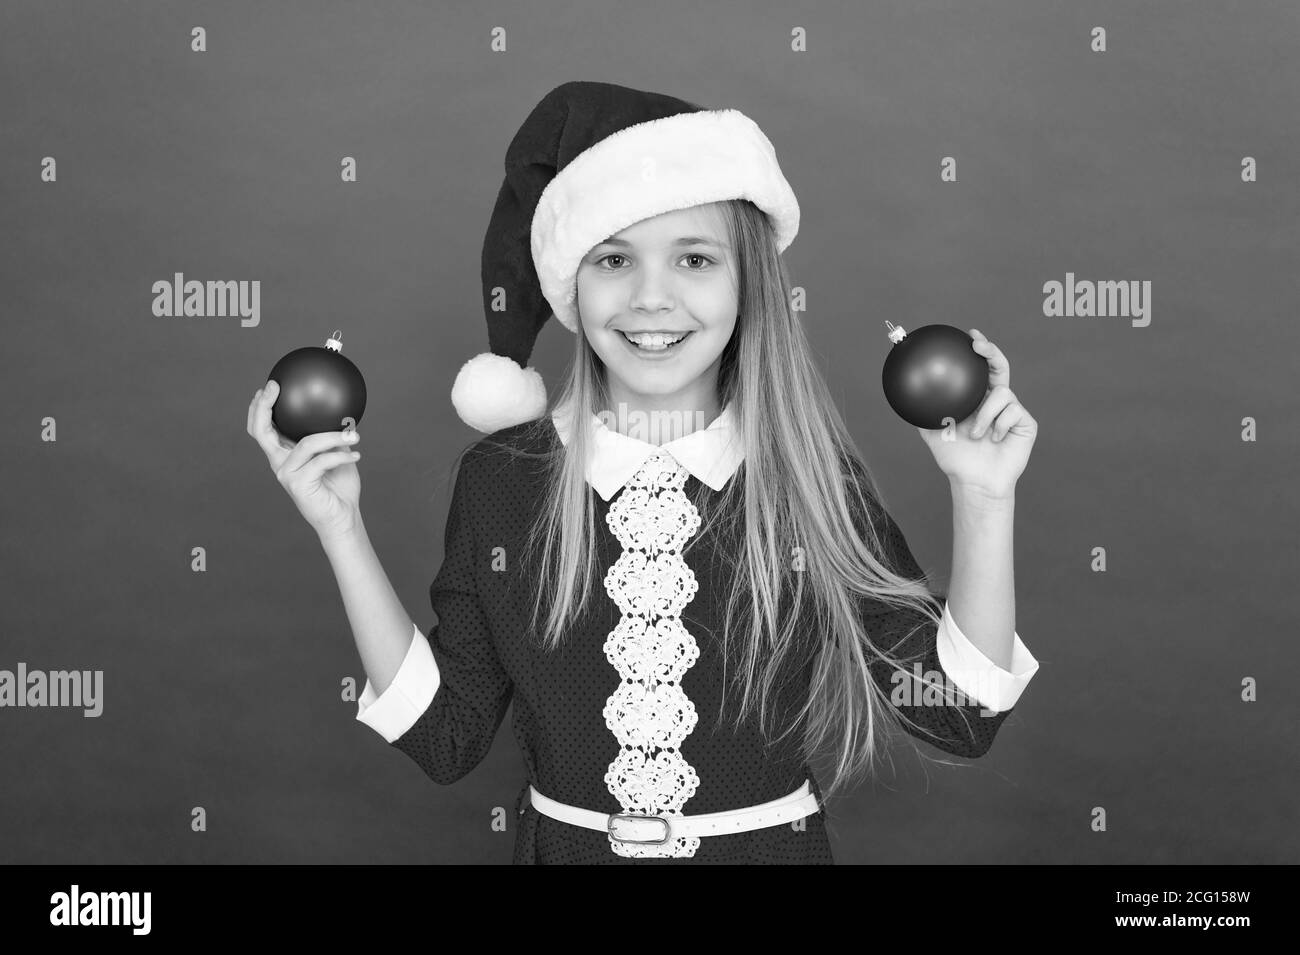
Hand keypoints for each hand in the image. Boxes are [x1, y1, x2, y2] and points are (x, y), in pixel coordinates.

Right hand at [246, 380, 363, 540]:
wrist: (342, 517)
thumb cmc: (339, 486)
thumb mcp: (336, 454)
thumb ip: (330, 436)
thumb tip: (342, 411)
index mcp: (284, 454)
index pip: (262, 429)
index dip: (259, 408)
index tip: (270, 385)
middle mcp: (279, 463)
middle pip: (261, 431)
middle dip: (263, 406)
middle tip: (275, 387)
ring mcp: (286, 474)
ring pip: (307, 443)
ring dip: (334, 436)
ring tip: (355, 434)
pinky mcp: (298, 484)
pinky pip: (322, 460)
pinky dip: (342, 456)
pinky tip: (357, 455)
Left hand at [915, 328, 1037, 499]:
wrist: (974, 481)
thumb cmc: (955, 458)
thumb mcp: (933, 432)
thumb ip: (924, 411)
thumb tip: (905, 393)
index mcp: (977, 399)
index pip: (980, 369)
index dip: (979, 350)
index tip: (970, 335)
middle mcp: (996, 401)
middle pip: (999, 367)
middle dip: (990, 351)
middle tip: (977, 345)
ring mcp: (1012, 411)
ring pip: (1003, 393)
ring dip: (985, 414)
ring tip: (975, 435)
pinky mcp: (1026, 422)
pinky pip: (1012, 412)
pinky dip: (997, 426)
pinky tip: (993, 440)